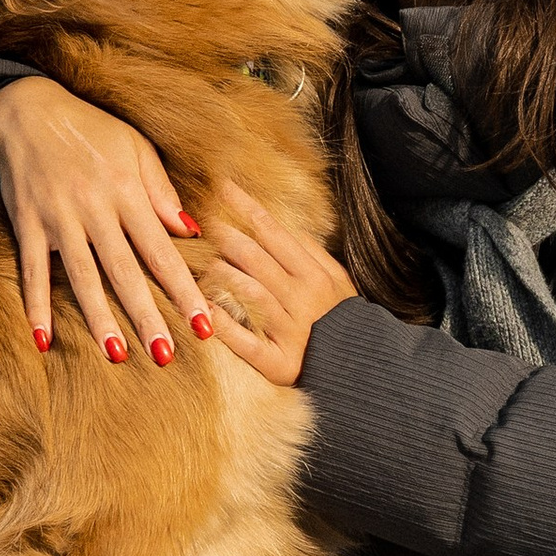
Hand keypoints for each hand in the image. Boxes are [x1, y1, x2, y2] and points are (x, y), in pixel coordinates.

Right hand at [0, 76, 209, 366]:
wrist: (27, 109)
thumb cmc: (91, 130)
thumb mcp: (136, 148)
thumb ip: (162, 192)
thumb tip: (192, 232)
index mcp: (128, 191)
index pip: (162, 251)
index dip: (183, 290)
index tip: (203, 325)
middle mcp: (94, 208)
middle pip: (125, 272)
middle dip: (147, 316)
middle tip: (166, 356)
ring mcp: (58, 218)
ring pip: (82, 276)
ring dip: (99, 318)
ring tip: (116, 355)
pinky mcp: (27, 223)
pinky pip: (32, 270)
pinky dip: (35, 305)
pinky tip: (43, 340)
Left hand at [203, 185, 358, 388]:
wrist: (361, 370)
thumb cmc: (343, 322)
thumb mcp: (338, 282)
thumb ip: (313, 254)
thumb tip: (288, 226)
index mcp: (314, 276)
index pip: (274, 233)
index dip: (246, 207)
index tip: (221, 185)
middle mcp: (301, 299)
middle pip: (255, 258)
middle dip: (223, 236)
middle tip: (196, 221)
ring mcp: (289, 331)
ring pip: (249, 293)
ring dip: (219, 274)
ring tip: (195, 262)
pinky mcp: (279, 363)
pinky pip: (246, 343)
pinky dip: (224, 326)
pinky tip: (203, 311)